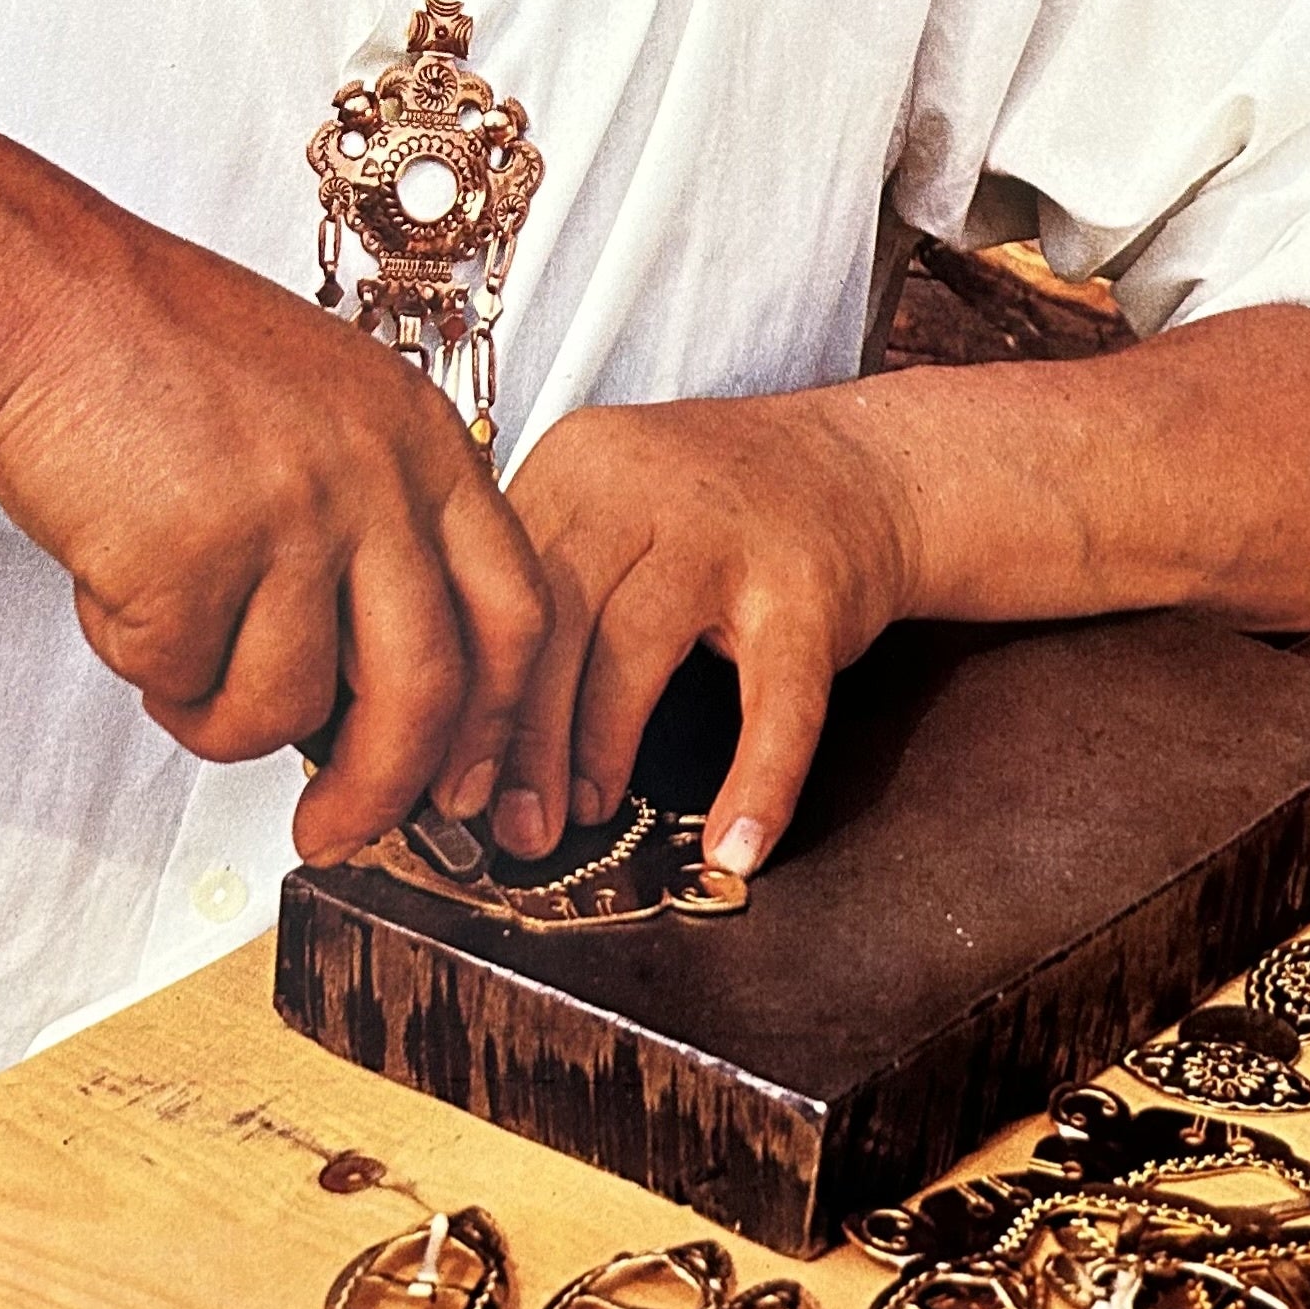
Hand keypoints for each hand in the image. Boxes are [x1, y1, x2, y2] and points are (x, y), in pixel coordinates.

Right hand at [0, 226, 550, 862]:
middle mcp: (377, 479)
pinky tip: (117, 580)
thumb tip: (382, 699)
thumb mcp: (328, 415)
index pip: (516, 612)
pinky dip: (141, 660)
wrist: (51, 301)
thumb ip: (377, 532)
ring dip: (216, 712)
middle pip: (427, 691)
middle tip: (331, 832)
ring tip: (168, 640)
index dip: (496, 721)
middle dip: (380, 789)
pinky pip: (180, 678)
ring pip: (286, 705)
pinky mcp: (195, 555)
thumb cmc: (170, 364)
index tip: (462, 788)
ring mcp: (290, 516)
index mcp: (424, 444)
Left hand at [496, 389, 919, 877]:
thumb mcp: (610, 501)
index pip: (495, 585)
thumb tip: (457, 721)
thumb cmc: (715, 507)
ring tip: (580, 817)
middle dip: (520, 737)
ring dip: (599, 747)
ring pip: (636, 646)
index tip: (445, 775)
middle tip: (509, 823)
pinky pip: (776, 700)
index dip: (466, 694)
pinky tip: (733, 844)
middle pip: (552, 618)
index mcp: (578, 464)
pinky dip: (756, 779)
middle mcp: (645, 486)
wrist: (864, 464)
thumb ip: (539, 579)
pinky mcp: (809, 592)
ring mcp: (730, 536)